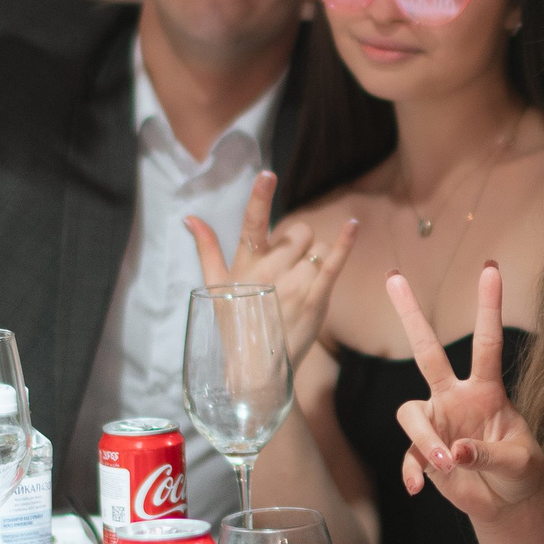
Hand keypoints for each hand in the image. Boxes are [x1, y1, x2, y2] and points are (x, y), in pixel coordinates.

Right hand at [185, 171, 354, 370]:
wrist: (257, 368)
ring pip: (317, 247)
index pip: (251, 224)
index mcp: (245, 264)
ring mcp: (294, 284)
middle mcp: (269, 271)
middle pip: (298, 231)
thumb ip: (206, 248)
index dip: (259, 198)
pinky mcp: (315, 299)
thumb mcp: (215, 285)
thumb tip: (190, 217)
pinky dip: (344, 243)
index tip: (268, 175)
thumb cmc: (236, 323)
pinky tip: (353, 226)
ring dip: (315, 259)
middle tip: (287, 270)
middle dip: (298, 243)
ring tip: (299, 285)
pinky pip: (334, 263)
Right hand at [390, 264, 543, 536]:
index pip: (486, 343)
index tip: (490, 269)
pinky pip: (408, 455)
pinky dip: (412, 471)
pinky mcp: (425, 453)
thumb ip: (489, 454)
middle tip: (393, 277)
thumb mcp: (519, 463)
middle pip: (427, 352)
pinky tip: (418, 488)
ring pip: (411, 413)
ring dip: (426, 440)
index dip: (488, 306)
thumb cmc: (521, 473)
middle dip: (410, 315)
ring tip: (448, 464)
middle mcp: (456, 399)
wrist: (508, 503)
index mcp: (487, 392)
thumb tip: (456, 451)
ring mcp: (438, 423)